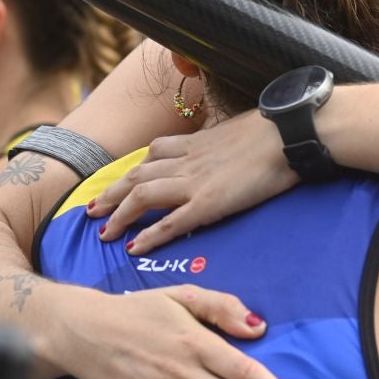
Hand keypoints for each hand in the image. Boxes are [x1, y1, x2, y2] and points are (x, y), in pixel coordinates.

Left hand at [89, 109, 297, 254]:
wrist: (287, 135)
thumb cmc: (274, 130)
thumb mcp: (239, 130)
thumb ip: (224, 143)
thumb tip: (227, 148)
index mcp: (195, 142)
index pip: (154, 152)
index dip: (133, 168)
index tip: (121, 180)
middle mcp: (186, 160)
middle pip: (136, 175)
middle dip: (111, 193)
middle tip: (92, 210)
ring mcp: (194, 182)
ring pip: (142, 197)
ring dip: (118, 214)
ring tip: (104, 233)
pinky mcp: (208, 204)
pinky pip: (169, 223)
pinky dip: (149, 235)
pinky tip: (134, 248)